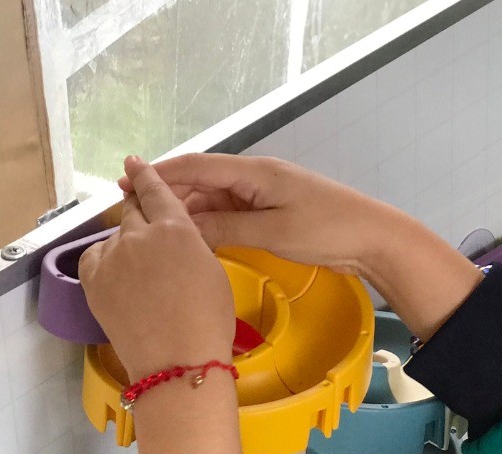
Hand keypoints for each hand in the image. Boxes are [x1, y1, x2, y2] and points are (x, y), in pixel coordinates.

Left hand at [81, 156, 234, 382]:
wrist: (179, 362)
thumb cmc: (208, 324)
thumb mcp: (213, 272)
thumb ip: (190, 244)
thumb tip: (172, 238)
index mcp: (177, 229)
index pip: (156, 191)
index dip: (145, 175)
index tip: (134, 163)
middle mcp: (141, 234)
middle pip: (134, 212)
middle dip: (140, 218)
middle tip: (150, 239)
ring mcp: (114, 255)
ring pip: (117, 237)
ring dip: (128, 247)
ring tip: (144, 278)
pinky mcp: (93, 278)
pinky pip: (97, 257)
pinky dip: (107, 262)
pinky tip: (122, 280)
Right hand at [119, 153, 368, 275]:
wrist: (374, 240)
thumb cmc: (328, 230)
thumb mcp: (273, 231)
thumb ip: (227, 227)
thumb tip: (186, 227)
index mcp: (254, 172)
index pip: (196, 166)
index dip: (159, 174)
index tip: (127, 181)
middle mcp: (256, 178)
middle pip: (202, 181)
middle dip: (168, 194)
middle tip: (133, 211)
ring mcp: (265, 196)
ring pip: (216, 200)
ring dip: (188, 211)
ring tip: (156, 227)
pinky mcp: (275, 214)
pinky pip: (233, 214)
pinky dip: (211, 223)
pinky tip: (195, 238)